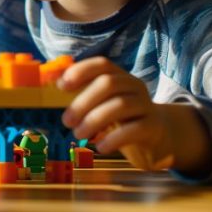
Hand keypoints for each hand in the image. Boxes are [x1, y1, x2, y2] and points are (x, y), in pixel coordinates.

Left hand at [58, 57, 175, 170]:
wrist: (158, 136)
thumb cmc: (122, 118)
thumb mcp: (104, 103)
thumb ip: (83, 94)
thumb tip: (53, 86)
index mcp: (120, 77)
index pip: (102, 64)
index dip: (81, 71)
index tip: (61, 86)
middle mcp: (135, 86)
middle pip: (108, 84)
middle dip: (82, 101)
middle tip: (66, 121)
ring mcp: (146, 106)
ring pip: (120, 105)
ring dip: (94, 120)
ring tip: (78, 134)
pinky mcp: (153, 127)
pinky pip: (134, 129)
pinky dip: (114, 138)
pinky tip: (101, 147)